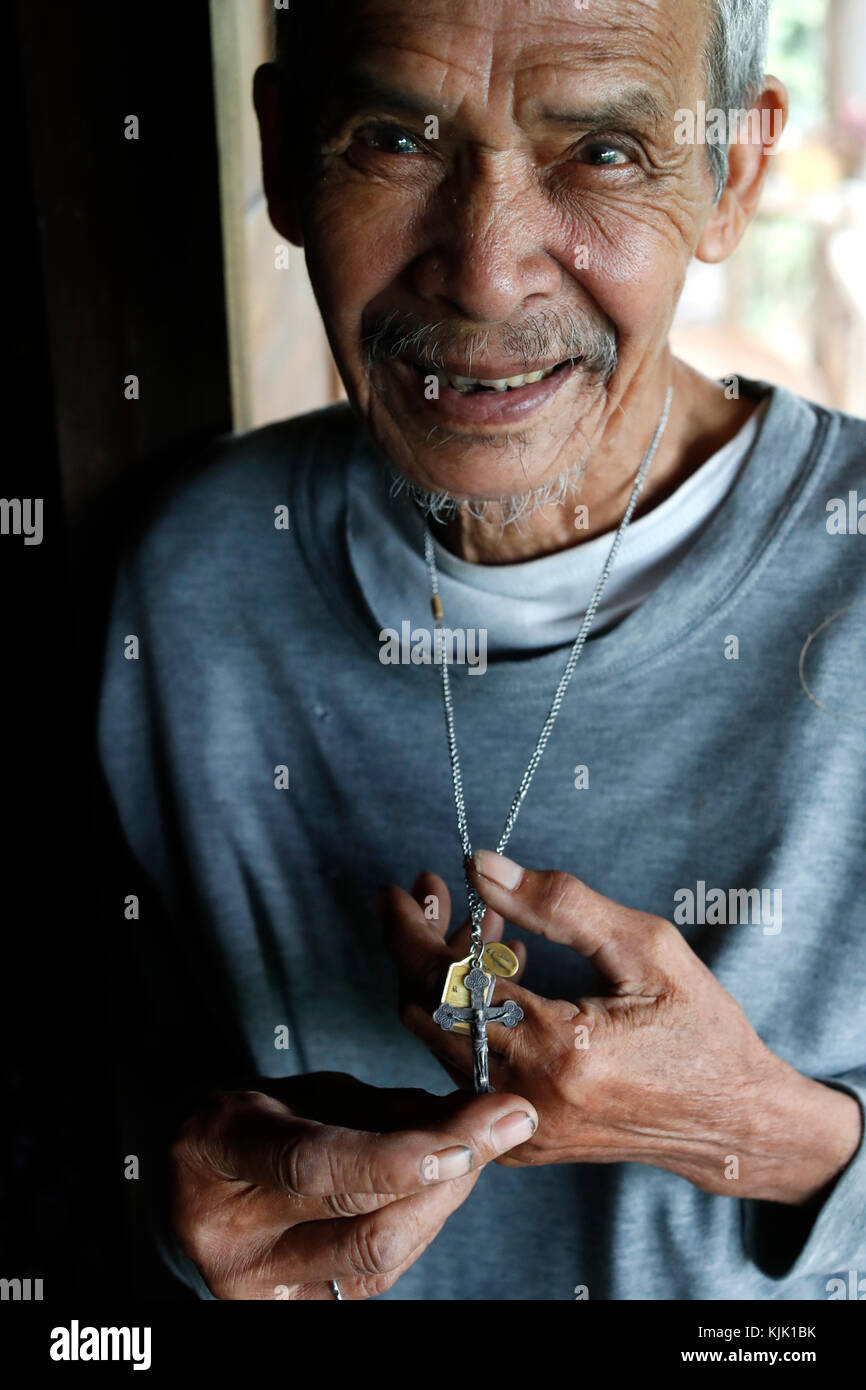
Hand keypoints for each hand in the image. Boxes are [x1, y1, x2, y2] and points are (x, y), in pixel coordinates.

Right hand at [169, 1071, 536, 1298]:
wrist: (192, 1181)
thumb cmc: (254, 1122)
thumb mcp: (304, 1091)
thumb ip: (382, 1106)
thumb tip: (470, 1112)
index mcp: (221, 1150)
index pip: (318, 1163)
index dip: (405, 1153)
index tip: (480, 1121)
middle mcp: (231, 1234)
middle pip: (363, 1221)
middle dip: (453, 1169)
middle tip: (504, 1123)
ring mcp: (258, 1285)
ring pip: (380, 1256)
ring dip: (445, 1199)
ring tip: (473, 1149)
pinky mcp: (289, 1311)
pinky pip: (376, 1277)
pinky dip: (421, 1225)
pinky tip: (436, 1188)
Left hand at [382, 854, 860, 1204]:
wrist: (733, 1120)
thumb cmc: (699, 1029)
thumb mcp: (645, 948)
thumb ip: (559, 903)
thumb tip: (481, 866)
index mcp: (557, 1052)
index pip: (446, 984)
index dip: (412, 931)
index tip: (402, 888)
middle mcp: (525, 1099)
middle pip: (427, 1013)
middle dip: (419, 946)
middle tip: (438, 895)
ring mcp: (519, 1128)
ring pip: (440, 1041)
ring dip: (444, 977)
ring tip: (482, 924)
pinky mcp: (520, 1139)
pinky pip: (463, 1068)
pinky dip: (465, 1014)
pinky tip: (500, 973)